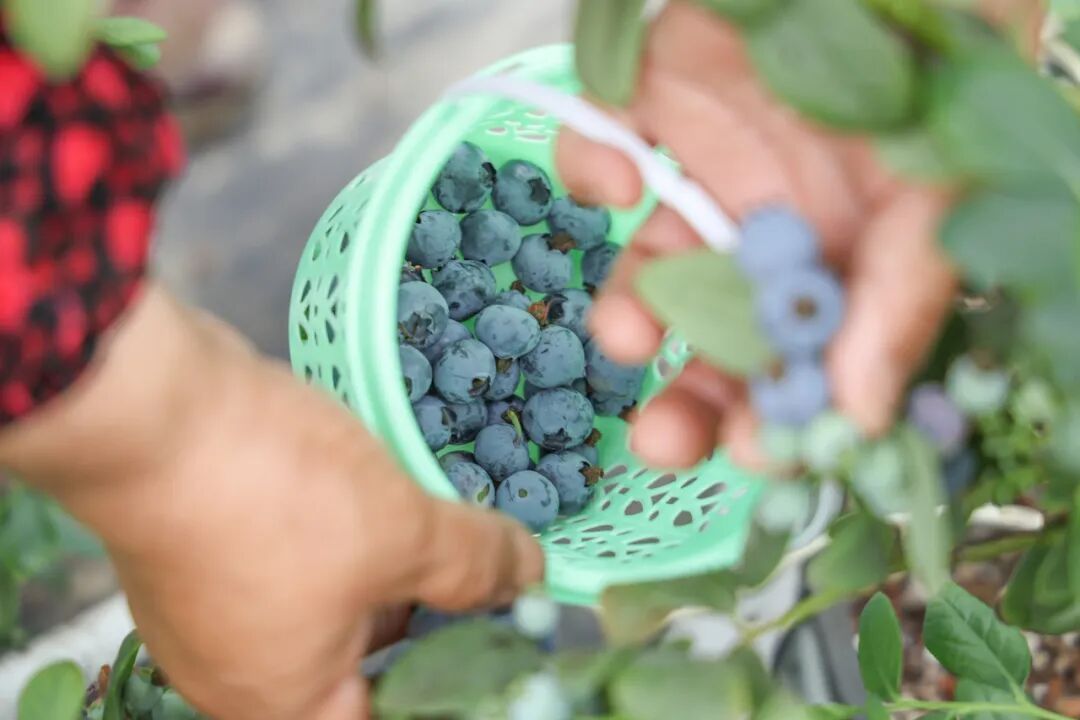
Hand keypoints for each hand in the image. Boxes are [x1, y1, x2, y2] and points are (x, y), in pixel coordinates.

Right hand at [0, 285, 543, 719]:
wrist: (152, 412)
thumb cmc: (278, 498)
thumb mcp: (402, 533)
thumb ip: (476, 566)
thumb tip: (531, 578)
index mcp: (285, 705)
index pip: (388, 718)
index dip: (449, 687)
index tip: (494, 641)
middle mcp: (236, 677)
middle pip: (351, 672)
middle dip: (420, 624)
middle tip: (479, 578)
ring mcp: (207, 614)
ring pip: (317, 609)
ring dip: (375, 571)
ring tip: (430, 527)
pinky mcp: (195, 553)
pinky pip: (281, 564)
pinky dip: (330, 540)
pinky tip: (363, 493)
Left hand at [557, 0, 1042, 469]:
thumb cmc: (935, 74)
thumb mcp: (942, 191)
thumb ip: (904, 298)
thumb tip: (865, 417)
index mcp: (841, 262)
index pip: (800, 365)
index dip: (772, 418)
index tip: (750, 454)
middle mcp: (771, 229)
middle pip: (719, 338)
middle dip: (688, 401)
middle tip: (662, 442)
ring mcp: (709, 169)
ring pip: (650, 267)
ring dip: (629, 313)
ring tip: (626, 336)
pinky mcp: (655, 100)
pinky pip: (601, 144)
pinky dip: (590, 165)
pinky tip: (618, 178)